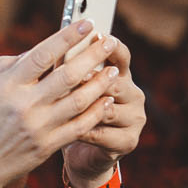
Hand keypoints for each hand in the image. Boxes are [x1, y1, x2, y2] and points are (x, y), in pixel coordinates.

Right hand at [0, 22, 123, 187]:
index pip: (43, 54)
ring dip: (100, 83)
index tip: (86, 24)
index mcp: (6, 85)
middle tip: (110, 41)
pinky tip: (106, 100)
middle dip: (92, 55)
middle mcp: (24, 105)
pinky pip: (79, 127)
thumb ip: (9, 66)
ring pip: (79, 100)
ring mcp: (37, 127)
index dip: (67, 37)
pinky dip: (96, 112)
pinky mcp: (46, 147)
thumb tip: (38, 50)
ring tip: (113, 70)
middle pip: (68, 74)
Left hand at [61, 34, 143, 182]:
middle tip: (67, 77)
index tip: (96, 35)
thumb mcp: (70, 88)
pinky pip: (103, 134)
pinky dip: (83, 130)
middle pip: (115, 82)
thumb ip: (67, 69)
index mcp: (121, 76)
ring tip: (61, 105)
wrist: (82, 152)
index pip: (122, 56)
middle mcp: (133, 94)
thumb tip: (53, 49)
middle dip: (90, 80)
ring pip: (108, 109)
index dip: (111, 46)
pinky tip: (66, 128)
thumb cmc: (72, 112)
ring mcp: (134, 118)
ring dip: (84, 107)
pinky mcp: (129, 141)